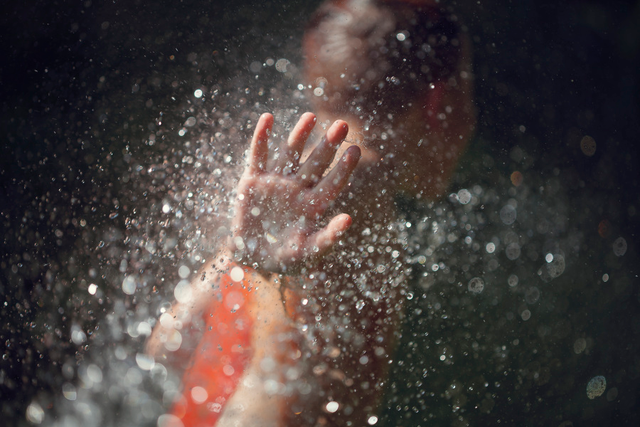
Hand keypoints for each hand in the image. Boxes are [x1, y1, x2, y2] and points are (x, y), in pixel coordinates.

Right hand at [229, 112, 360, 272]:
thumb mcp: (307, 253)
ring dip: (300, 135)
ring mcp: (276, 182)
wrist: (252, 258)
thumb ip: (327, 238)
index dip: (344, 168)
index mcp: (313, 206)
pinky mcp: (254, 180)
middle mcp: (297, 189)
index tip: (356, 150)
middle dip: (328, 145)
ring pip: (290, 154)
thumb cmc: (284, 259)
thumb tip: (349, 219)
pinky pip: (258, 155)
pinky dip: (262, 138)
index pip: (332, 183)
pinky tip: (268, 118)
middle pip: (315, 163)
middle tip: (342, 124)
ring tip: (311, 116)